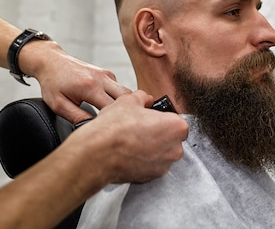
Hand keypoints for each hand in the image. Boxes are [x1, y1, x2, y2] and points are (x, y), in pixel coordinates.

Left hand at [18, 40, 131, 122]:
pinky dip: (120, 98)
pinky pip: (120, 88)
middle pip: (129, 98)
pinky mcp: (107, 73)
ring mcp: (106, 74)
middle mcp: (102, 78)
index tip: (115, 131)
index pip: (114, 108)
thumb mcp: (59, 105)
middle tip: (126, 126)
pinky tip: (111, 107)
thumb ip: (77, 117)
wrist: (51, 61)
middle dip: (130, 112)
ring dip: (126, 104)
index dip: (117, 121)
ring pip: (127, 92)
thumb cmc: (53, 83)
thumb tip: (93, 128)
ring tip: (120, 118)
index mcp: (90, 87)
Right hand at [69, 90, 188, 183]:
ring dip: (151, 148)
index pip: (176, 120)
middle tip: (140, 128)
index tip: (151, 117)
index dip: (161, 117)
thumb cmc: (114, 129)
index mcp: (176, 127)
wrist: (98, 153)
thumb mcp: (128, 100)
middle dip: (158, 133)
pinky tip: (129, 152)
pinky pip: (151, 165)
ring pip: (161, 153)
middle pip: (171, 138)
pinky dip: (143, 160)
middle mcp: (175, 149)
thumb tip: (145, 99)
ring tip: (132, 140)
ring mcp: (164, 165)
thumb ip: (142, 97)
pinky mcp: (151, 178)